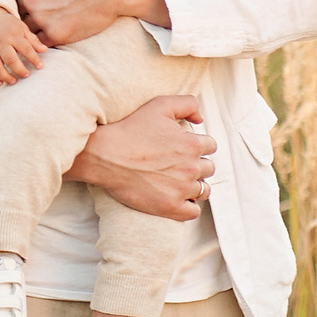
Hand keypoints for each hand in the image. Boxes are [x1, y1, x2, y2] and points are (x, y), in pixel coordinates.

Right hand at [0, 7, 45, 86]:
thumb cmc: (9, 27)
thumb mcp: (22, 29)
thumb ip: (33, 40)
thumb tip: (44, 50)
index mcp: (12, 35)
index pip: (25, 48)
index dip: (33, 58)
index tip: (40, 66)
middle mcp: (0, 42)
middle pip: (9, 58)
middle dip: (19, 69)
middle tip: (27, 75)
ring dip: (5, 76)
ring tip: (14, 82)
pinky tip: (0, 83)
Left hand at [14, 0, 169, 45]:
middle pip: (20, 8)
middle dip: (32, 7)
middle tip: (48, 6)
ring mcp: (42, 18)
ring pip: (27, 26)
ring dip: (37, 25)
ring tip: (51, 21)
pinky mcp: (56, 35)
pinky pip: (41, 41)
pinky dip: (46, 38)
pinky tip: (57, 31)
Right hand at [65, 95, 213, 220]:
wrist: (106, 155)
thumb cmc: (130, 129)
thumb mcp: (160, 105)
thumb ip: (187, 104)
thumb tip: (201, 119)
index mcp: (192, 144)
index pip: (210, 146)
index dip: (198, 145)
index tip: (184, 148)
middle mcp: (191, 168)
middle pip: (208, 168)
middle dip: (197, 165)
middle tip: (178, 164)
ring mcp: (182, 189)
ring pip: (203, 190)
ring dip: (195, 185)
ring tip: (179, 182)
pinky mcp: (170, 207)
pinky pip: (193, 211)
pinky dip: (189, 206)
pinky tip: (178, 199)